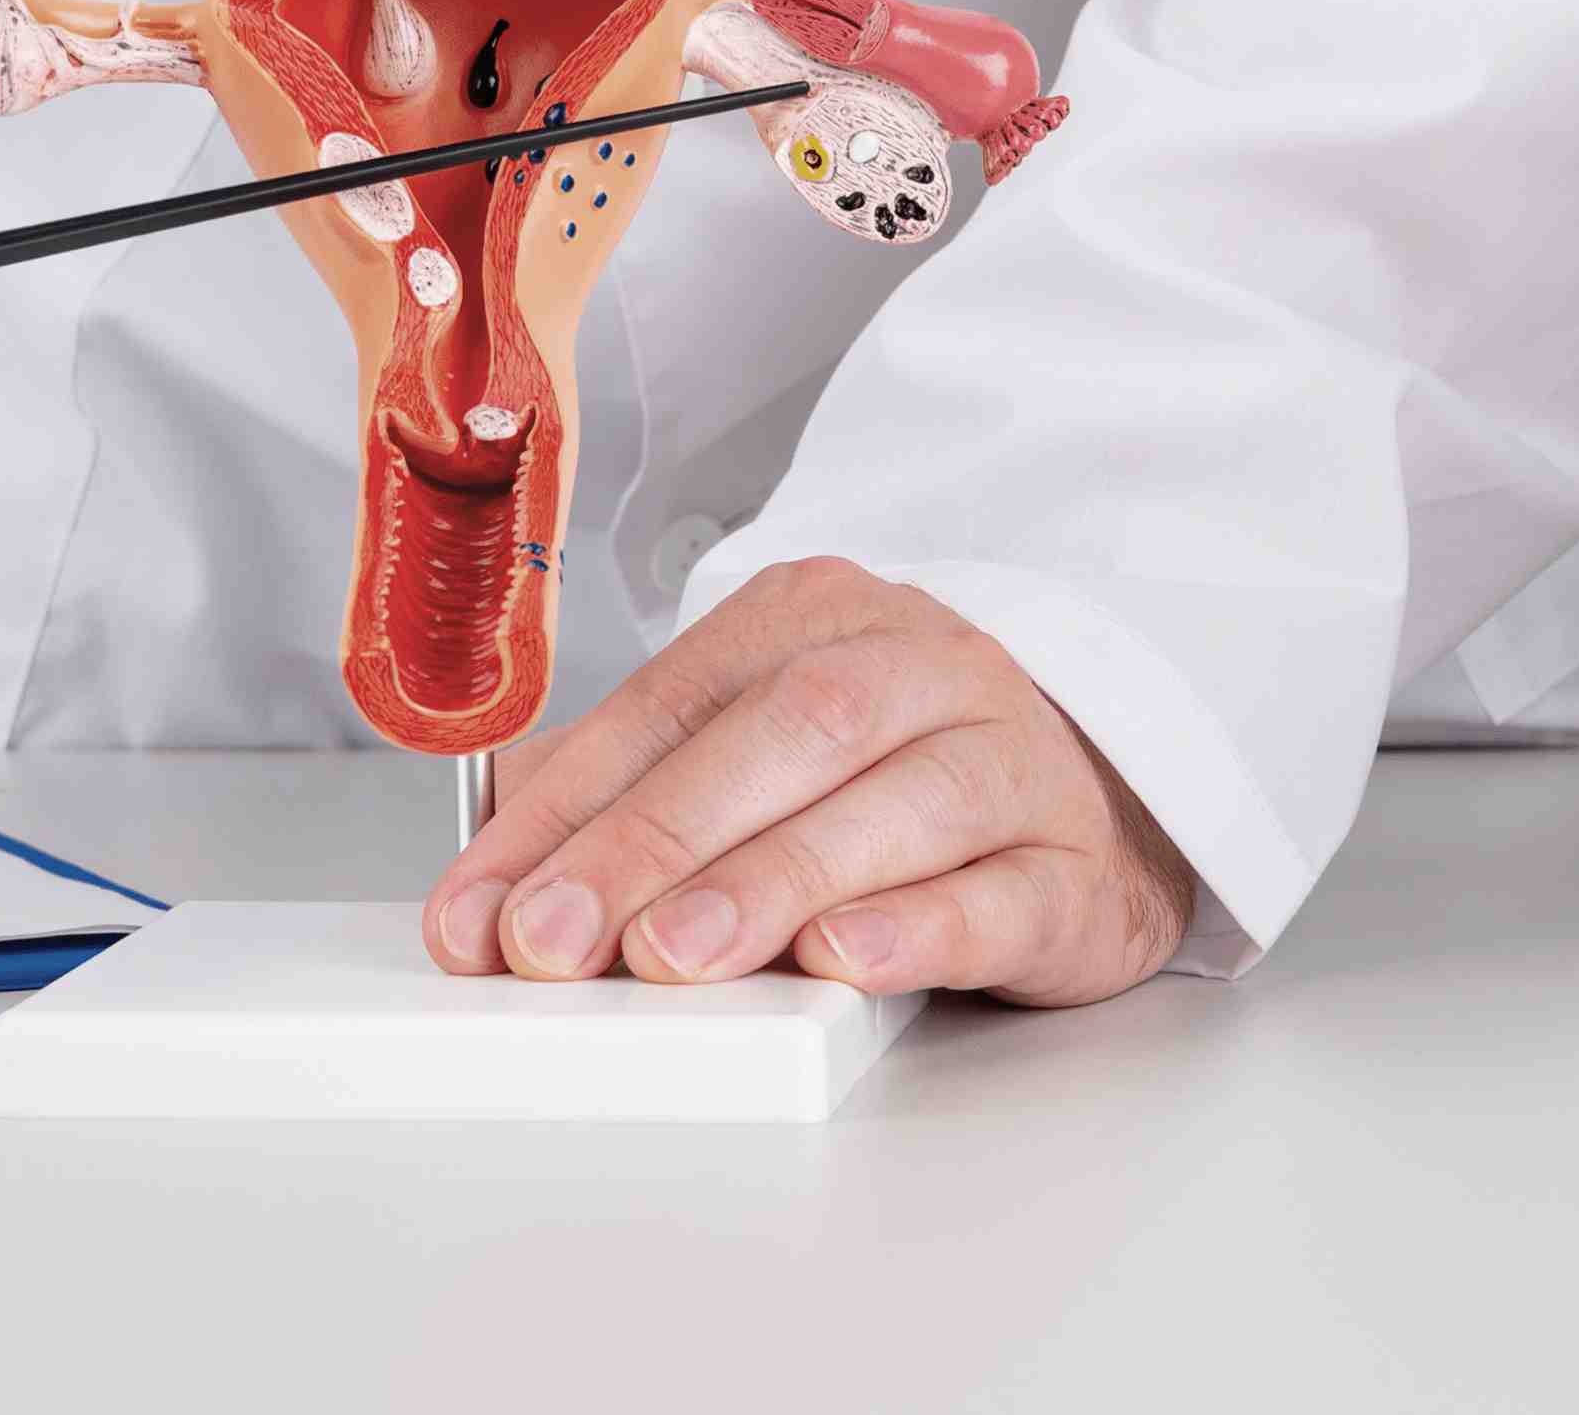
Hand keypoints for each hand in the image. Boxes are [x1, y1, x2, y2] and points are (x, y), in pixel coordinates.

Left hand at [427, 559, 1195, 1005]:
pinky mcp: (1078, 869)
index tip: (480, 908)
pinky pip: (1002, 892)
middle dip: (649, 841)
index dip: (564, 809)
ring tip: (672, 957)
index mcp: (814, 620)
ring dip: (767, 882)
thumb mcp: (756, 752)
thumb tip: (492, 882)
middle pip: (775, 736)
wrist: (1098, 799)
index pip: (667, 703)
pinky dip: (917, 926)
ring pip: (890, 802)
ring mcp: (1010, 760)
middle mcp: (918, 669)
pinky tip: (843, 958)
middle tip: (554, 939)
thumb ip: (629, 795)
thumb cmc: (897, 776)